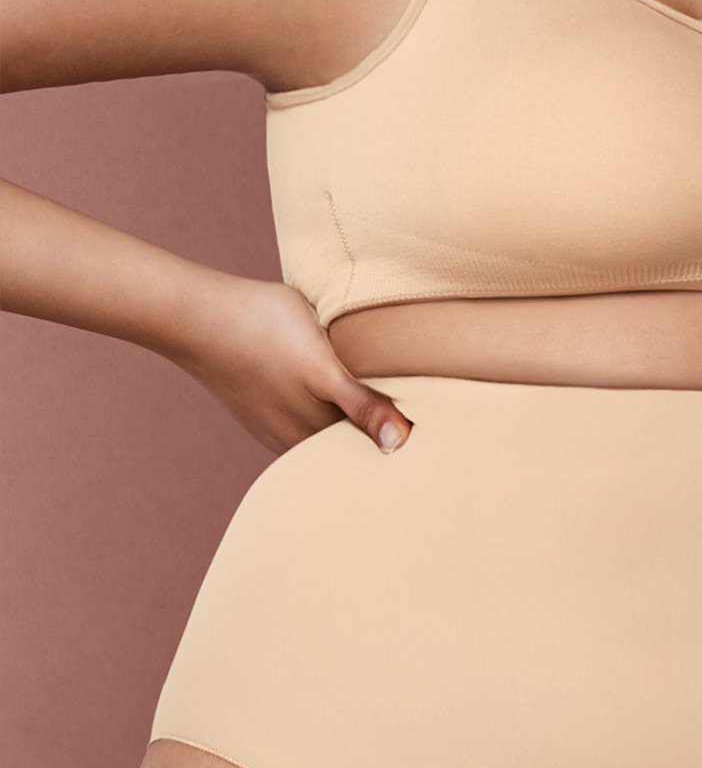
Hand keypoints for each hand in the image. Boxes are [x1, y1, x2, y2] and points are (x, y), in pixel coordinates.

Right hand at [174, 272, 409, 454]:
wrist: (193, 314)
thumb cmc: (262, 330)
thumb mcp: (322, 366)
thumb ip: (361, 405)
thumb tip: (400, 445)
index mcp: (318, 439)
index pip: (376, 454)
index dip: (408, 446)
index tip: (442, 442)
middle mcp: (298, 444)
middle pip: (355, 448)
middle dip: (387, 443)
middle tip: (430, 434)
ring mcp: (279, 428)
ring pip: (331, 434)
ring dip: (356, 426)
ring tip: (395, 416)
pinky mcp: (265, 408)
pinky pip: (306, 418)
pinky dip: (327, 413)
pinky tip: (340, 399)